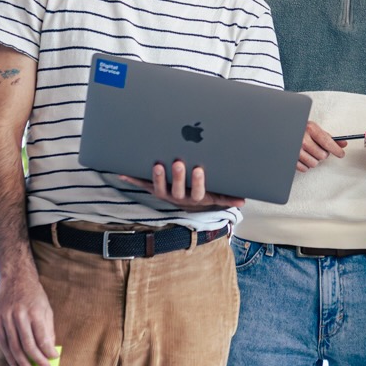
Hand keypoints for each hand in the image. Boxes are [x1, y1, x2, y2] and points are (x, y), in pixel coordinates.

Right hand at [0, 271, 57, 365]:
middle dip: (35, 359)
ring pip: (13, 346)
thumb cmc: (33, 292)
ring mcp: (6, 318)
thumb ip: (47, 327)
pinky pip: (2, 342)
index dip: (47, 351)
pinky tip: (14, 361)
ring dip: (21, 361)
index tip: (52, 358)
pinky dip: (8, 354)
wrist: (15, 278)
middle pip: (27, 344)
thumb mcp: (46, 307)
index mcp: (35, 311)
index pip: (42, 337)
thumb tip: (49, 346)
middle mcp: (19, 315)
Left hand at [120, 162, 244, 210]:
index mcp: (196, 197)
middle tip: (178, 162)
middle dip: (177, 176)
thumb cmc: (205, 193)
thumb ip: (229, 197)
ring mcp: (165, 194)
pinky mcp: (153, 189)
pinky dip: (132, 178)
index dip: (198, 182)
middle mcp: (179, 197)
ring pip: (159, 188)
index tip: (200, 169)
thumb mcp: (218, 197)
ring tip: (157, 164)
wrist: (188, 203)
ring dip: (157, 177)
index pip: (198, 191)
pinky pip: (142, 185)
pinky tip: (123, 171)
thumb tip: (243, 200)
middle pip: (177, 189)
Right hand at [297, 120, 347, 170]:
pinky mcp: (292, 160)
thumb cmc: (300, 131)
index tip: (341, 154)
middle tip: (317, 148)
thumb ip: (328, 137)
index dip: (336, 150)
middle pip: (323, 155)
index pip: (328, 143)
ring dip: (314, 160)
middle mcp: (303, 140)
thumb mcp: (314, 129)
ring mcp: (296, 151)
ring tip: (309, 152)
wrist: (285, 132)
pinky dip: (305, 165)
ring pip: (314, 163)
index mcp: (310, 129)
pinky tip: (303, 157)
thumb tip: (343, 144)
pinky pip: (305, 169)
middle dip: (322, 153)